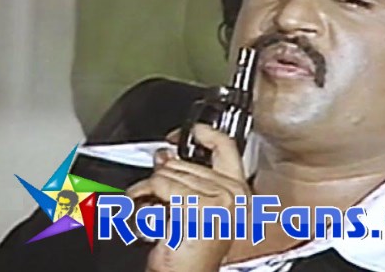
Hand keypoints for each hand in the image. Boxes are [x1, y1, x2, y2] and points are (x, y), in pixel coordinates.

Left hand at [127, 124, 249, 271]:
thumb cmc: (190, 253)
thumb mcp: (196, 208)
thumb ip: (189, 178)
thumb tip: (167, 155)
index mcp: (240, 191)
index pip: (225, 145)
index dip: (203, 133)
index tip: (188, 132)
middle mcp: (234, 194)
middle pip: (187, 160)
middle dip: (165, 174)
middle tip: (158, 197)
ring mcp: (218, 200)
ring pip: (170, 172)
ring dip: (151, 188)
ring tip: (153, 208)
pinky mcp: (197, 207)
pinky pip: (161, 184)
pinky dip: (144, 195)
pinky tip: (147, 211)